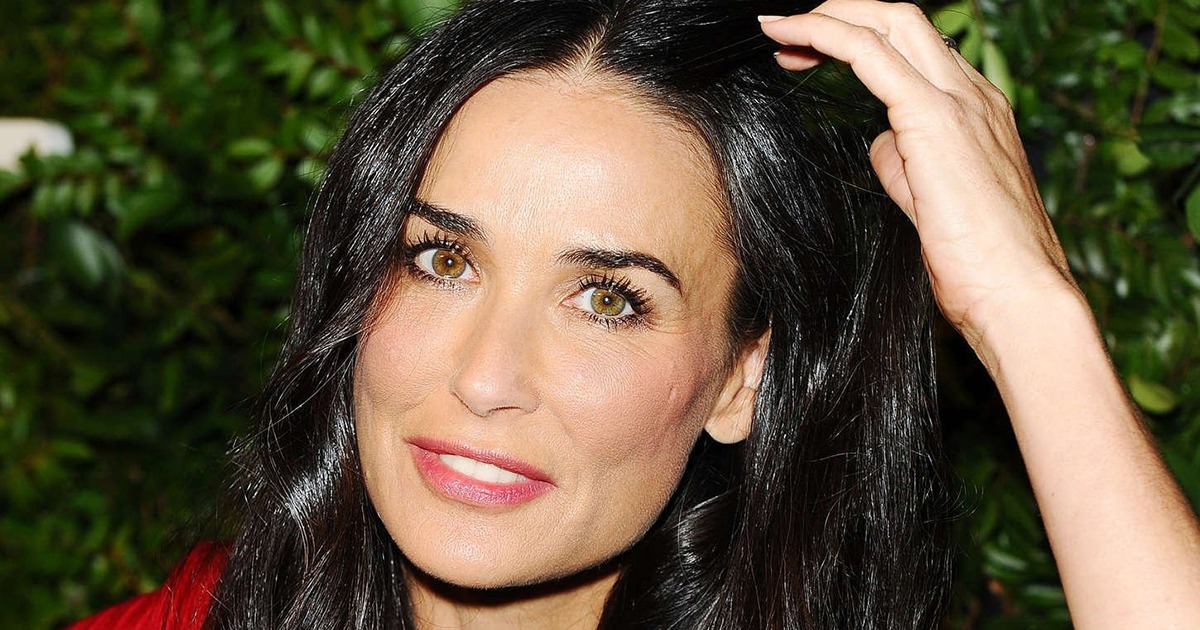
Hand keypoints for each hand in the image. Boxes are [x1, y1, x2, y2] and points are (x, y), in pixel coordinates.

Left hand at [759, 0, 1080, 354]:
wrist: (1020, 298)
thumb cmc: (981, 269)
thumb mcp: (931, 206)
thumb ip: (906, 166)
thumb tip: (879, 144)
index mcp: (977, 112)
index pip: (915, 50)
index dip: (860, 40)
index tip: (809, 52)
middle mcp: (974, 95)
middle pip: (902, 20)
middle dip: (842, 14)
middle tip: (788, 33)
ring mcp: (960, 102)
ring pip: (889, 23)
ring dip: (829, 17)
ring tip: (780, 29)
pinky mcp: (934, 119)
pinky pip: (869, 54)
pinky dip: (826, 34)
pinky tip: (791, 38)